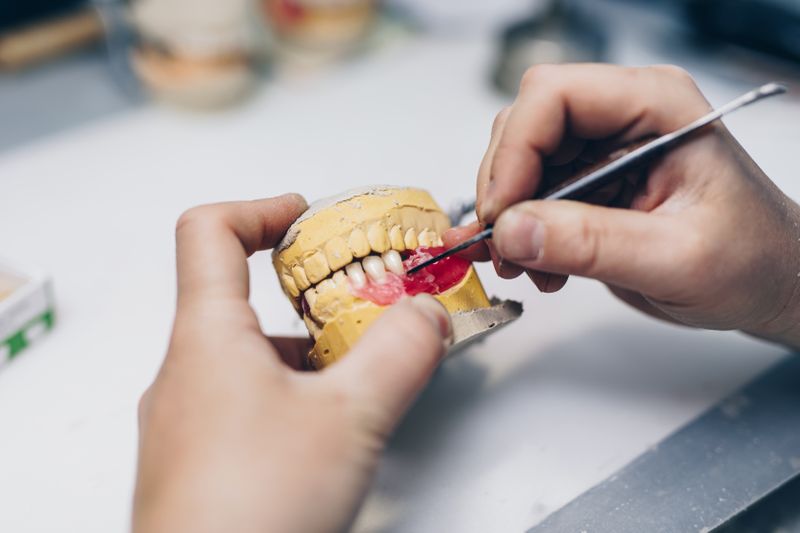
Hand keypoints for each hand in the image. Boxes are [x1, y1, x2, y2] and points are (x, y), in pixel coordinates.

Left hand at [133, 195, 451, 532]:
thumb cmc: (248, 515)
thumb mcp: (350, 418)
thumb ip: (399, 353)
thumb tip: (424, 315)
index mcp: (207, 338)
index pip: (210, 230)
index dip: (261, 209)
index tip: (305, 217)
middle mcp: (186, 373)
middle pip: (236, 294)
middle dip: (306, 292)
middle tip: (356, 301)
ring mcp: (186, 419)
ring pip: (244, 354)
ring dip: (302, 350)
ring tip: (356, 371)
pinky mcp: (199, 460)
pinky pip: (242, 400)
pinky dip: (289, 393)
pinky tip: (328, 427)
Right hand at [445, 64, 799, 346]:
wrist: (767, 283)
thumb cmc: (751, 260)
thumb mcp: (678, 259)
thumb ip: (593, 244)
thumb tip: (511, 231)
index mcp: (656, 106)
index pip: (555, 96)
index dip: (516, 150)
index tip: (503, 213)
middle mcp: (623, 117)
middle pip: (525, 126)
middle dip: (504, 189)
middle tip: (505, 247)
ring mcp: (601, 150)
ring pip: (518, 162)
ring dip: (508, 218)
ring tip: (525, 266)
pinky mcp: (588, 184)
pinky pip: (528, 196)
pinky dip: (518, 233)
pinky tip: (535, 266)